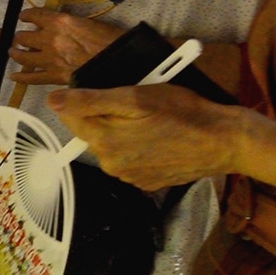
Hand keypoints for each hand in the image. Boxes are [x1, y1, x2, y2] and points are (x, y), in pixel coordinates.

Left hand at [8, 8, 124, 85]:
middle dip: (21, 37)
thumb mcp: (89, 22)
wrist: (122, 61)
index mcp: (60, 22)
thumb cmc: (112, 39)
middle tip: (21, 38)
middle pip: (24, 37)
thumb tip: (61, 28)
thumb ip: (70, 24)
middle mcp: (50, 39)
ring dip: (16, 53)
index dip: (26, 16)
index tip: (24, 17)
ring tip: (13, 52)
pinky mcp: (55, 77)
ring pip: (23, 56)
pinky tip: (13, 76)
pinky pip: (32, 78)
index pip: (35, 15)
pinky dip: (21, 77)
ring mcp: (50, 59)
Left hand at [46, 84, 247, 190]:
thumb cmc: (183, 112)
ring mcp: (129, 177)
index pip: (70, 117)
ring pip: (111, 146)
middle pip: (92, 132)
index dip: (84, 100)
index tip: (108, 91)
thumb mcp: (135, 97)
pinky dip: (137, 147)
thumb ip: (90, 100)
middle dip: (106, 116)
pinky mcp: (147, 183)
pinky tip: (158, 137)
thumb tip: (53, 100)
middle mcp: (111, 164)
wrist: (223, 141)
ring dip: (121, 132)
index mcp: (103, 141)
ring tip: (150, 120)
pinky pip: (130, 160)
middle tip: (136, 104)